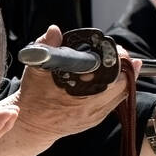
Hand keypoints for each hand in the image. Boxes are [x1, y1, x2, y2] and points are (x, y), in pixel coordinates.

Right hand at [13, 25, 138, 140]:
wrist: (31, 124)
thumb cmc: (33, 96)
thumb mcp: (36, 68)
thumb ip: (46, 46)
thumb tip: (54, 30)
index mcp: (78, 95)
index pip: (112, 74)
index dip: (118, 58)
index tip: (116, 49)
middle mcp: (89, 108)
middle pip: (123, 84)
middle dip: (124, 66)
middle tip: (118, 54)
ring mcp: (94, 116)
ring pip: (122, 94)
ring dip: (123, 77)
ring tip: (117, 64)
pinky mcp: (96, 119)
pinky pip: (116, 102)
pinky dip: (118, 88)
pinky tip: (112, 78)